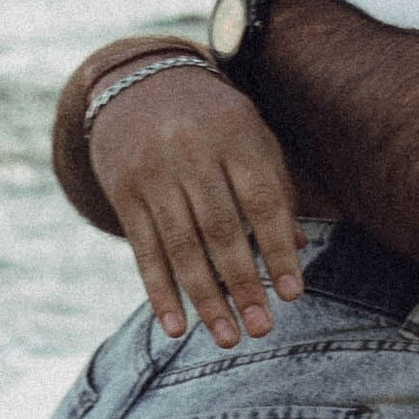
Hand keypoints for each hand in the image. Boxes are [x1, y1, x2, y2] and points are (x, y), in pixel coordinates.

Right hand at [85, 59, 307, 346]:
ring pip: (181, 246)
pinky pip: (143, 249)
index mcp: (234, 132)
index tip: (294, 293)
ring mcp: (152, 170)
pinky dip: (159, 292)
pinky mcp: (122, 189)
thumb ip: (274, 186)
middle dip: (243, 284)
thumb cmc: (212, 118)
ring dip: (205, 299)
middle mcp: (190, 150)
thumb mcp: (250, 135)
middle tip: (261, 329)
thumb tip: (296, 248)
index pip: (261, 200)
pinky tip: (176, 325)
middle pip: (220, 229)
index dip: (277, 249)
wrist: (138, 81)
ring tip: (227, 337)